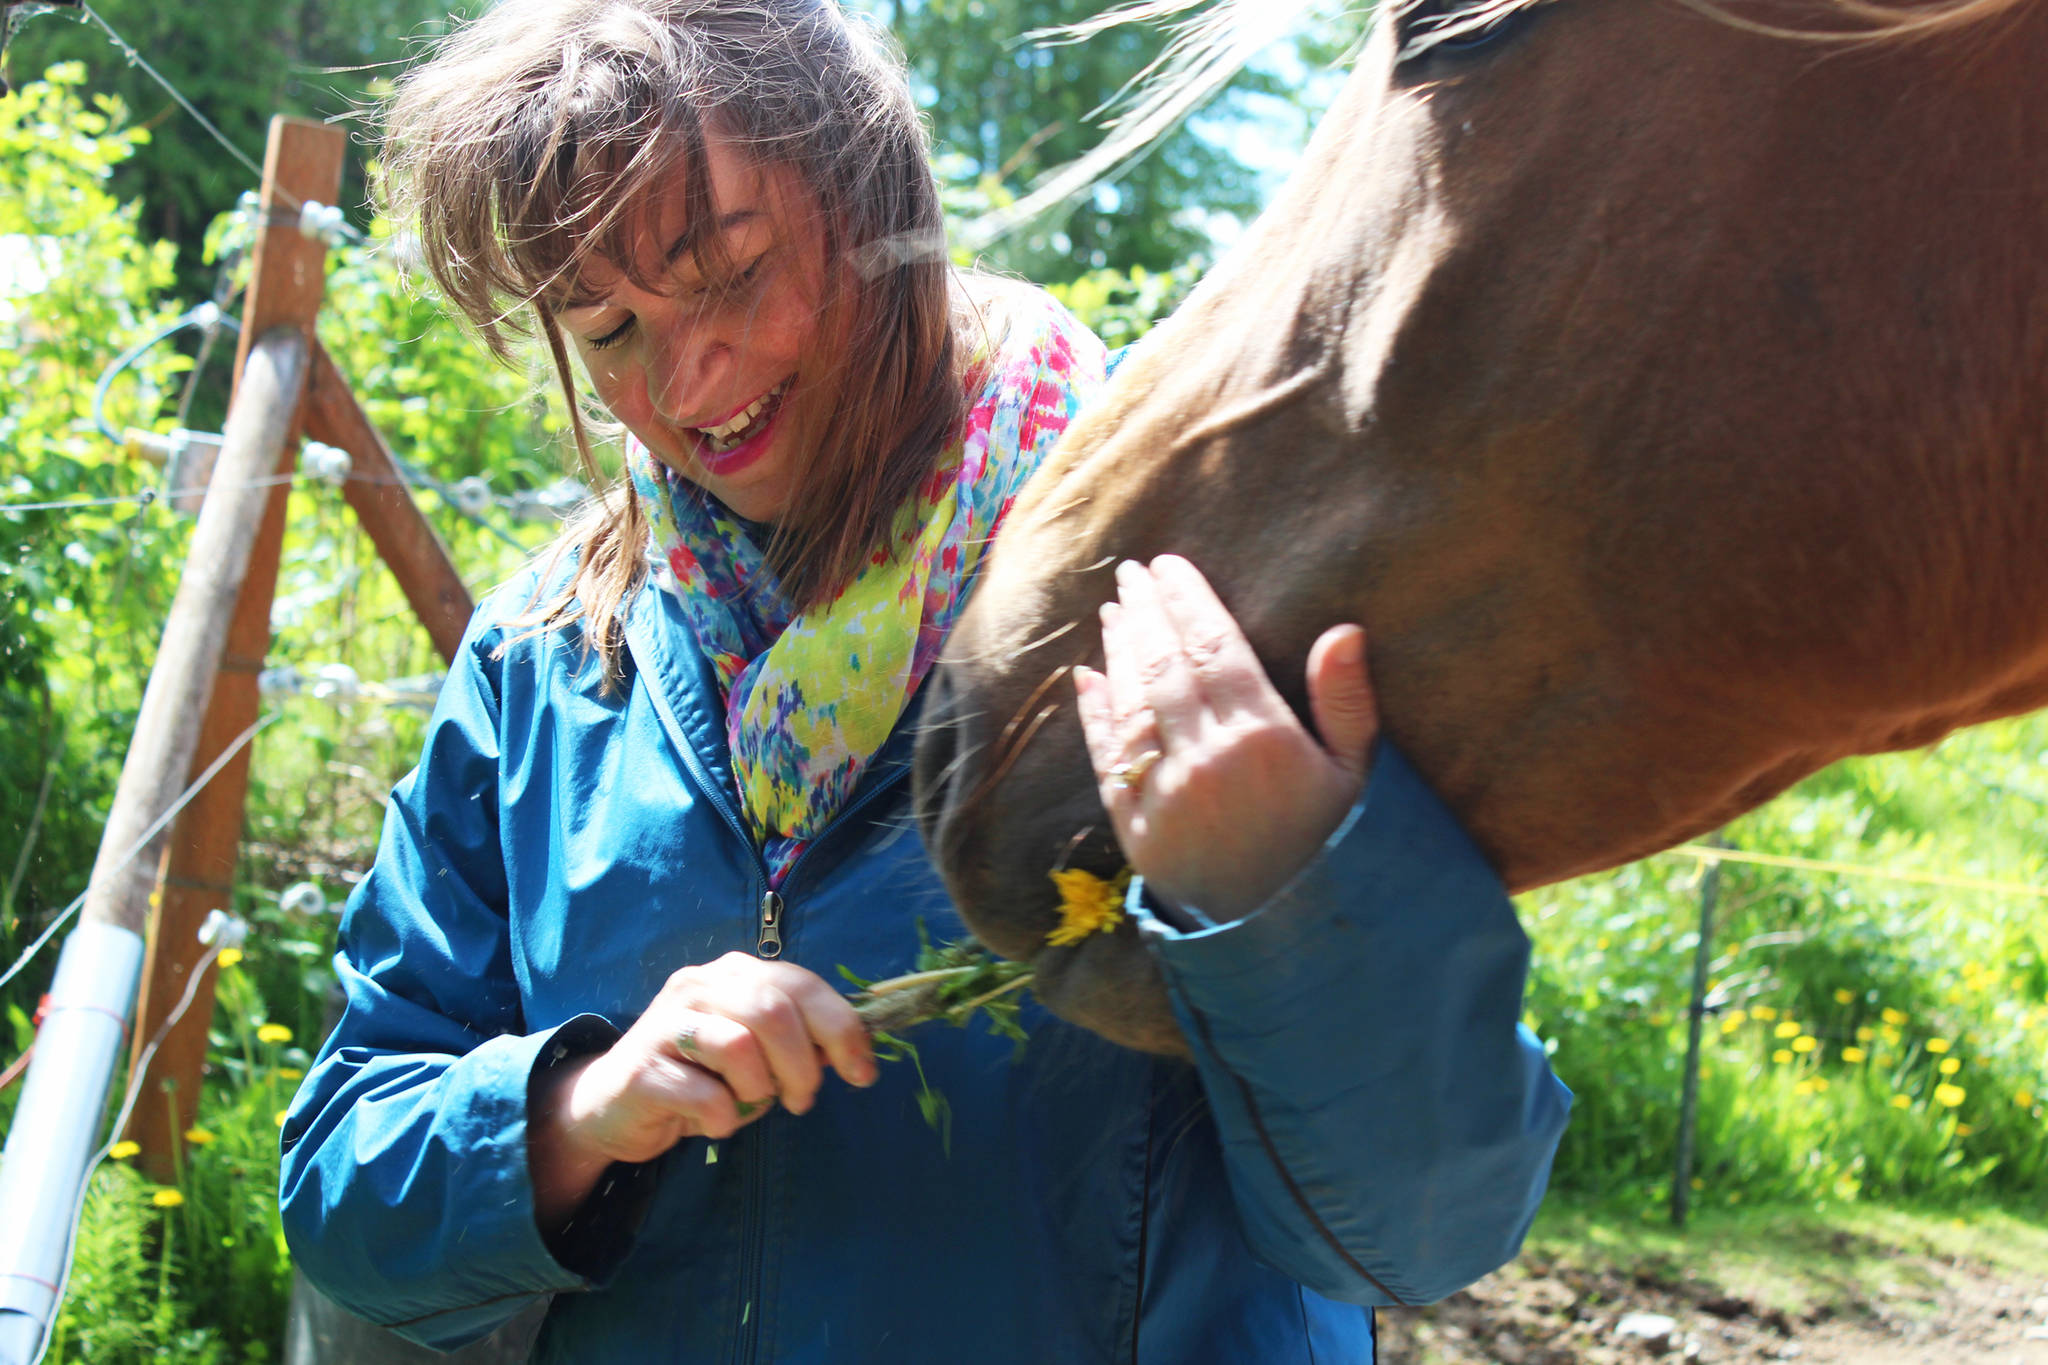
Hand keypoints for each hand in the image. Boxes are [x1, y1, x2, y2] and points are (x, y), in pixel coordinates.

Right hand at [529, 952, 876, 1228]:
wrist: (613, 1106)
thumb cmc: (699, 1075)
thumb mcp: (757, 1052)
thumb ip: (800, 1041)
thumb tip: (856, 1051)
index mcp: (733, 973)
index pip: (802, 985)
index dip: (843, 1030)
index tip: (864, 1073)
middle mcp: (698, 986)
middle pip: (773, 1011)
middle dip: (803, 1065)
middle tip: (803, 1101)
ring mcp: (665, 1023)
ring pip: (739, 1046)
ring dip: (759, 1091)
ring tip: (750, 1105)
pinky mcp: (641, 1070)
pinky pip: (704, 1095)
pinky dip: (723, 1119)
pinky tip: (713, 1122)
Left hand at [1072, 556, 1377, 920]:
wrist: (1288, 940)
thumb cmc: (1331, 853)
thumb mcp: (1357, 780)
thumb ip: (1346, 703)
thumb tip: (1344, 629)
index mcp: (1263, 739)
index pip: (1214, 648)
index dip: (1188, 600)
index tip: (1169, 565)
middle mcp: (1206, 760)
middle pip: (1164, 666)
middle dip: (1146, 612)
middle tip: (1131, 573)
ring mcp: (1165, 795)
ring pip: (1131, 704)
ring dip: (1119, 652)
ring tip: (1114, 612)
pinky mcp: (1135, 830)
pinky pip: (1107, 761)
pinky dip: (1094, 716)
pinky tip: (1087, 678)